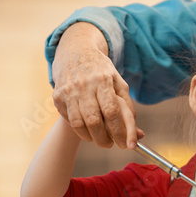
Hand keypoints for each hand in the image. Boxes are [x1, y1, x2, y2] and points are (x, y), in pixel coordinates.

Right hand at [51, 23, 142, 148]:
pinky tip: (87, 128)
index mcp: (102, 79)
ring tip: (100, 139)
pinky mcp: (57, 97)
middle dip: (104, 139)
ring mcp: (68, 91)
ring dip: (91, 138)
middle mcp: (83, 85)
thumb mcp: (118, 82)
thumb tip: (138, 133)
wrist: (75, 52)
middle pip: (94, 121)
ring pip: (79, 124)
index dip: (120, 132)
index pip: (112, 112)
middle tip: (112, 144)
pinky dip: (80, 129)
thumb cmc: (101, 70)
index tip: (127, 144)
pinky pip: (69, 120)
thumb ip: (128, 106)